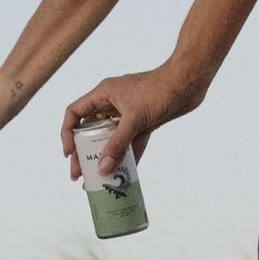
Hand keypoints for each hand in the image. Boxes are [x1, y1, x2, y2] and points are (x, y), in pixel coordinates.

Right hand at [61, 66, 199, 176]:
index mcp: (102, 94)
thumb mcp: (135, 119)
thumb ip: (118, 144)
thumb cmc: (160, 91)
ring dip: (106, 156)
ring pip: (111, 138)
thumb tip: (103, 168)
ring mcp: (128, 113)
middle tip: (80, 173)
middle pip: (91, 130)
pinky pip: (131, 141)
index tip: (70, 153)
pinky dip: (129, 155)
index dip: (68, 133)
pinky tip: (126, 172)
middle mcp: (112, 103)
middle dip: (85, 152)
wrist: (190, 82)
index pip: (74, 113)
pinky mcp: (145, 121)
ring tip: (100, 177)